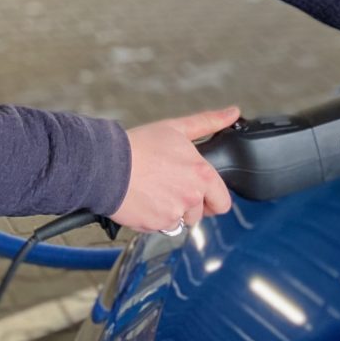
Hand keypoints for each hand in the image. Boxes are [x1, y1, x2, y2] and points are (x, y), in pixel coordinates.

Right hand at [113, 107, 237, 233]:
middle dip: (189, 206)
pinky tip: (143, 200)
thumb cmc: (139, 146)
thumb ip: (209, 123)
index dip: (213, 198)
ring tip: (153, 192)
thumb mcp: (176, 128)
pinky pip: (160, 227)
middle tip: (170, 189)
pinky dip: (153, 218)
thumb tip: (233, 113)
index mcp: (202, 175)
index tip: (201, 193)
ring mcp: (173, 214)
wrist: (106, 165)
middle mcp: (192, 197)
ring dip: (170, 212)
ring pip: (179, 222)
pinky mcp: (155, 225)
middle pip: (199, 214)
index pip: (223, 202)